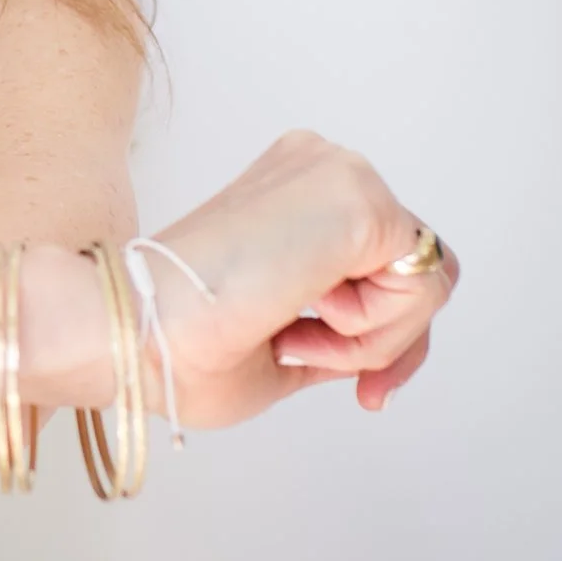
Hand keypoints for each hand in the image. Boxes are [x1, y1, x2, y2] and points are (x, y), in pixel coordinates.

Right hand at [142, 130, 457, 428]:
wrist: (139, 328)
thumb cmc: (180, 347)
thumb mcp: (286, 338)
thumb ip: (341, 326)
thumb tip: (391, 345)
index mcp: (288, 191)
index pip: (381, 259)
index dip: (385, 334)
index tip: (364, 392)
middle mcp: (316, 168)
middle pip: (414, 268)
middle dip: (393, 342)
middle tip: (357, 389)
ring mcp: (338, 174)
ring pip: (422, 279)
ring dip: (373, 338)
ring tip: (296, 339)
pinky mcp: (359, 198)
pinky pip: (421, 284)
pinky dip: (378, 329)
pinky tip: (306, 320)